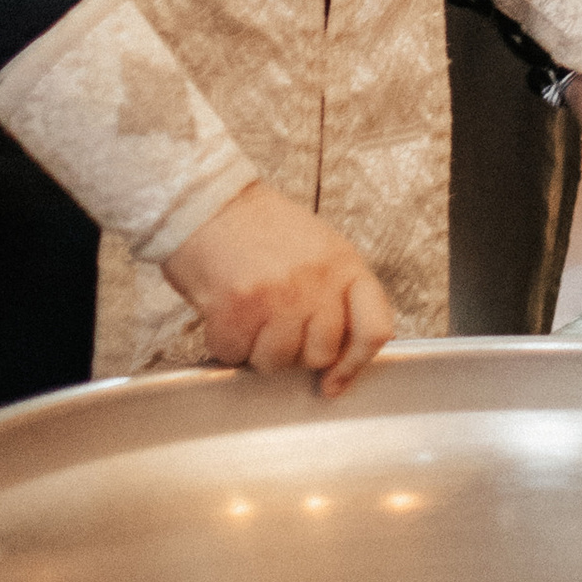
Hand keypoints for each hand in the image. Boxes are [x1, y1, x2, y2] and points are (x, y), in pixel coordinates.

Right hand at [162, 182, 395, 396]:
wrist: (207, 202)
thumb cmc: (259, 226)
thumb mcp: (318, 246)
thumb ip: (335, 292)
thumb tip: (341, 350)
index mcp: (343, 264)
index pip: (373, 329)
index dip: (356, 363)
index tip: (334, 380)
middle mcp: (316, 282)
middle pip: (320, 354)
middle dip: (295, 352)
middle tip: (274, 326)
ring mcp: (278, 297)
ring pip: (277, 362)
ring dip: (256, 350)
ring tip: (248, 316)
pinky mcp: (238, 309)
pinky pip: (235, 355)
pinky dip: (226, 344)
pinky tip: (224, 314)